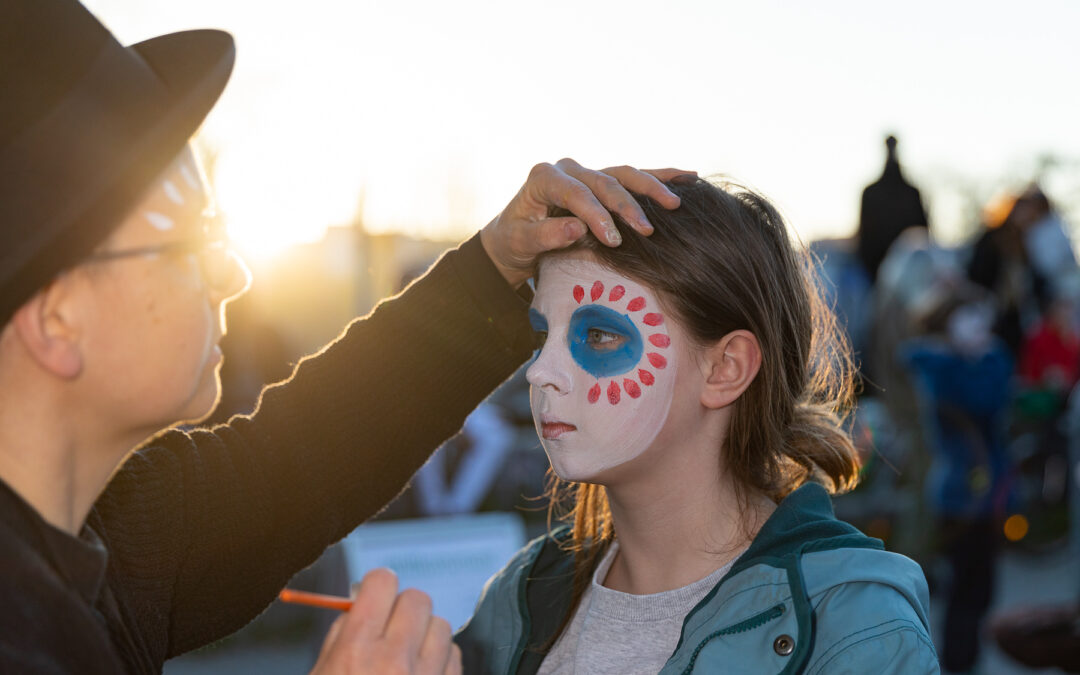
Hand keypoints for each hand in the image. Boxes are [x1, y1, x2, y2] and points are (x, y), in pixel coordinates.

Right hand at [309, 569, 460, 674]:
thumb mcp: (322, 673)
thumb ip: (341, 635)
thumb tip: (360, 600)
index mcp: (356, 651)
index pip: (382, 582)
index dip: (377, 585)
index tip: (375, 595)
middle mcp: (394, 662)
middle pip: (416, 598)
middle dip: (403, 608)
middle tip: (390, 628)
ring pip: (441, 624)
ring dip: (425, 635)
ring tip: (408, 656)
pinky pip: (454, 655)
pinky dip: (440, 660)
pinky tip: (422, 674)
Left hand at [480, 159, 694, 286]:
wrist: (515, 237)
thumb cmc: (515, 240)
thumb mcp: (521, 242)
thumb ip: (546, 235)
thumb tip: (577, 228)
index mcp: (545, 177)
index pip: (577, 194)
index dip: (597, 216)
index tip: (615, 241)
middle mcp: (569, 169)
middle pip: (605, 182)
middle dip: (628, 206)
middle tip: (647, 230)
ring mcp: (588, 172)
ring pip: (625, 174)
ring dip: (652, 188)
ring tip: (675, 203)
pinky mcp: (602, 182)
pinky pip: (634, 177)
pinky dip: (660, 176)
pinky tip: (688, 177)